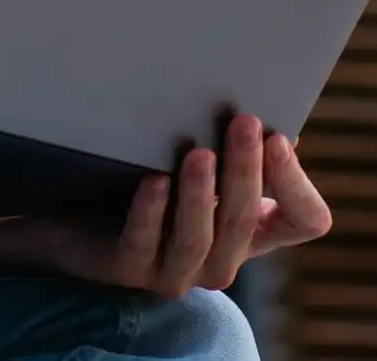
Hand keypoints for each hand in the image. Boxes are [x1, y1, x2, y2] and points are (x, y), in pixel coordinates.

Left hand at [25, 116, 332, 296]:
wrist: (71, 216)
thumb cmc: (145, 176)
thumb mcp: (197, 160)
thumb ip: (231, 144)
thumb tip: (269, 105)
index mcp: (252, 230)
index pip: (305, 219)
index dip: (295, 182)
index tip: (279, 136)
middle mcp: (223, 258)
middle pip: (246, 221)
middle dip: (245, 169)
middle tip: (243, 121)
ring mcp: (176, 271)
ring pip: (199, 239)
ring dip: (201, 194)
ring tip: (198, 152)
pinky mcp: (128, 270)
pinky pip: (143, 245)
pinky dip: (151, 213)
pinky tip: (153, 181)